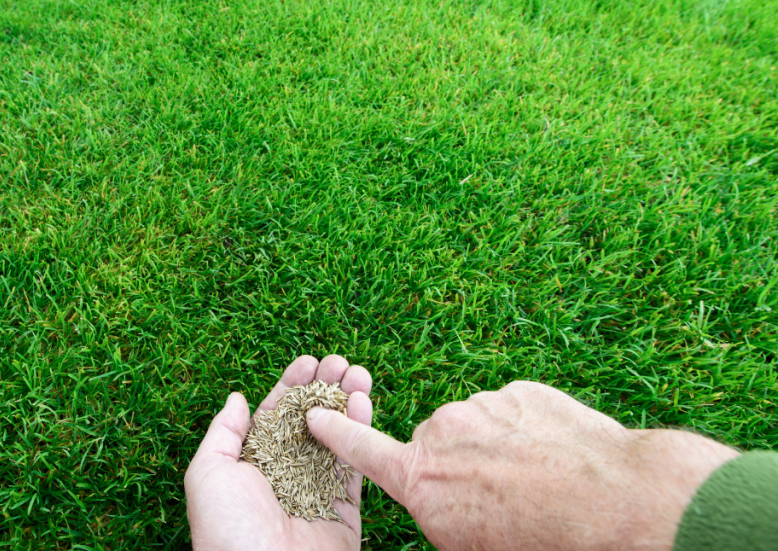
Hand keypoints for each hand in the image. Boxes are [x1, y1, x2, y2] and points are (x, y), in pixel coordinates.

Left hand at [185, 355, 373, 550]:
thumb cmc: (227, 530)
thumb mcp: (208, 474)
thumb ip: (223, 433)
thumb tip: (236, 398)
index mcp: (253, 465)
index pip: (277, 416)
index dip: (293, 386)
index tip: (309, 361)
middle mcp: (286, 474)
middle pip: (311, 421)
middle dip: (325, 388)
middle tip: (340, 362)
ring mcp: (317, 490)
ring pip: (338, 437)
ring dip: (348, 402)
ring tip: (359, 373)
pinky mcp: (345, 508)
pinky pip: (356, 465)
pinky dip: (362, 433)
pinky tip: (364, 403)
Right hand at [307, 380, 738, 550]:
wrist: (612, 502)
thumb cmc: (539, 540)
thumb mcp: (470, 547)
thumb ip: (440, 519)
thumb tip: (439, 506)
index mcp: (421, 479)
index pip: (363, 452)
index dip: (336, 434)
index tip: (314, 414)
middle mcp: (441, 434)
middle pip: (437, 445)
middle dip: (458, 464)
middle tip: (500, 496)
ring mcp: (481, 406)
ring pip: (478, 426)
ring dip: (496, 446)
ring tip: (537, 481)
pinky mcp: (520, 391)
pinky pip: (513, 410)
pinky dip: (527, 430)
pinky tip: (556, 457)